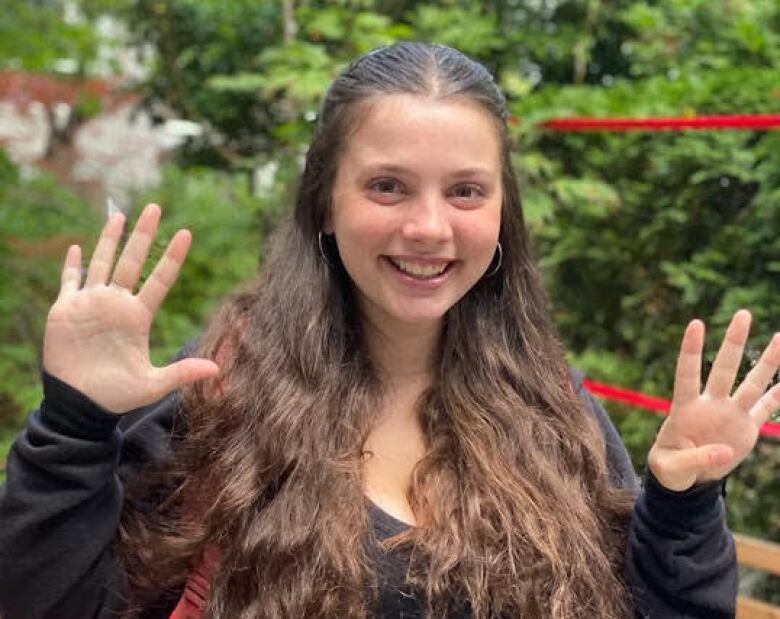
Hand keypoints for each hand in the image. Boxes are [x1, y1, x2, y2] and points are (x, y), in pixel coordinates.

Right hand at [43, 203, 219, 413]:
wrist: (80, 403)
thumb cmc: (117, 395)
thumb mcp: (152, 384)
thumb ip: (181, 373)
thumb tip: (217, 369)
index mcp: (138, 317)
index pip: (160, 279)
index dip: (173, 257)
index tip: (186, 233)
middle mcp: (117, 304)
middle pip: (132, 261)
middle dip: (143, 234)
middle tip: (155, 207)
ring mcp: (91, 304)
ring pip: (103, 263)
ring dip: (110, 239)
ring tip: (121, 214)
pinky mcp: (66, 310)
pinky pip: (69, 281)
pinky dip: (72, 264)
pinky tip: (77, 246)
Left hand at [648, 310, 779, 490]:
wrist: (686, 478)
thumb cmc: (671, 467)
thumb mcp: (673, 467)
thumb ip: (695, 459)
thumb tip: (724, 452)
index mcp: (684, 409)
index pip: (687, 374)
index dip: (691, 351)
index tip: (695, 324)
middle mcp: (710, 405)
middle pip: (724, 369)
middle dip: (734, 343)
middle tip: (743, 313)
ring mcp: (730, 414)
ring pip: (752, 384)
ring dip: (767, 362)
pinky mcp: (746, 429)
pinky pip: (766, 409)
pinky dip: (779, 396)